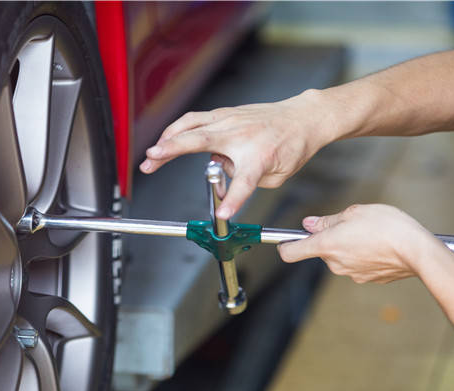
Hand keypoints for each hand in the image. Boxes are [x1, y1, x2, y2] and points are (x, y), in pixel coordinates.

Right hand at [139, 89, 333, 218]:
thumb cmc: (291, 145)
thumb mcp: (276, 176)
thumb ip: (245, 181)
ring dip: (167, 139)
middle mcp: (241, 135)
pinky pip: (194, 120)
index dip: (232, 200)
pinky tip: (166, 140)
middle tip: (150, 163)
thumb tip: (217, 174)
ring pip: (190, 125)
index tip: (223, 214)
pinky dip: (177, 130)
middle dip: (171, 151)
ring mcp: (230, 120)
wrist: (303, 117)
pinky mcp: (224, 114)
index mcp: (258, 157)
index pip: (243, 183)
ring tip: (152, 155)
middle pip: (199, 141)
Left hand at [277, 204, 437, 283]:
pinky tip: (379, 246)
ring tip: (371, 234)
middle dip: (331, 238)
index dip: (284, 245)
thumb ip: (328, 221)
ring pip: (341, 257)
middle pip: (322, 251)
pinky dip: (363, 255)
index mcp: (326, 245)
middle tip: (351, 225)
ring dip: (348, 246)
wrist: (419, 252)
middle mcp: (335, 263)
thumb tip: (309, 225)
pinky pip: (358, 264)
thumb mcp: (355, 212)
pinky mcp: (367, 279)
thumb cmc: (389, 227)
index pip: (291, 252)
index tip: (283, 240)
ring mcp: (351, 274)